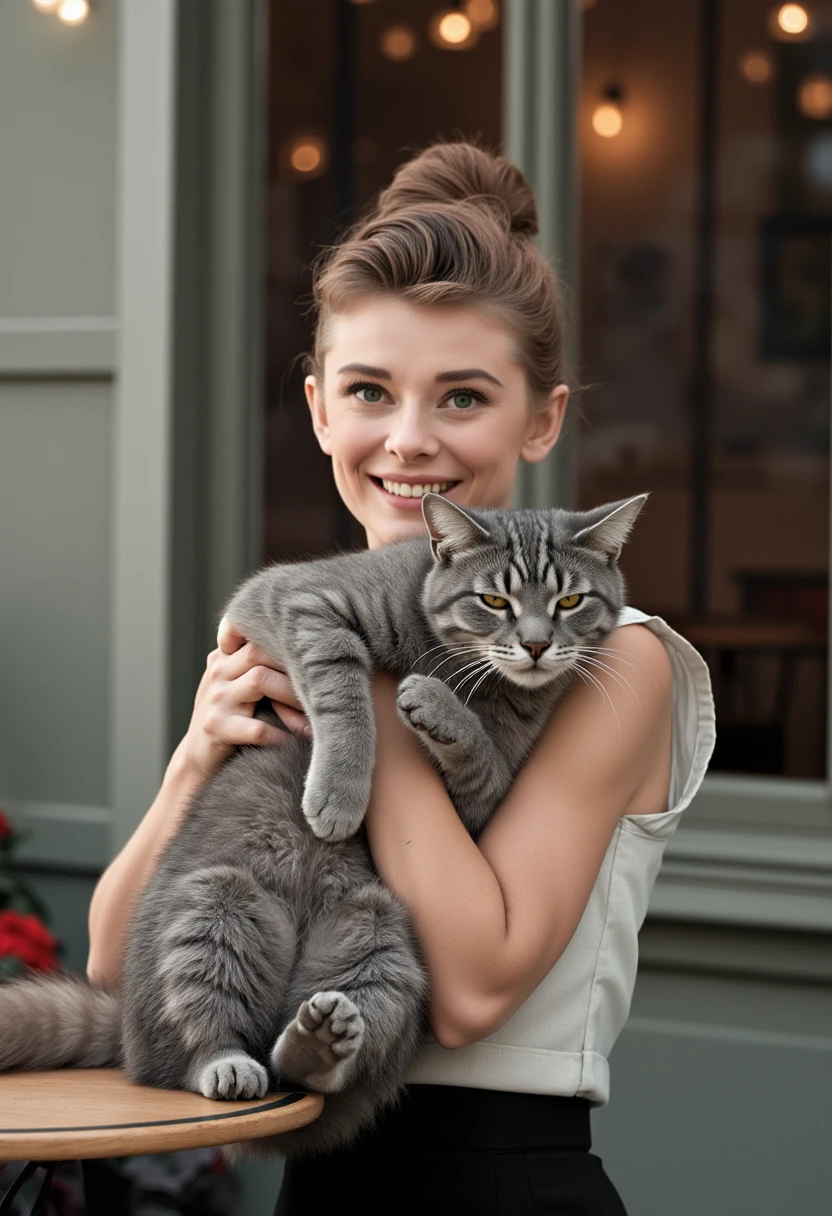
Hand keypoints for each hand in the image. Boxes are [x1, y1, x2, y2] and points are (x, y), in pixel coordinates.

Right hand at [179, 616, 309, 782]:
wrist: (198, 757)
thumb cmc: (232, 718)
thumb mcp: (238, 684)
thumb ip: (259, 664)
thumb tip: (315, 653)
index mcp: (224, 657)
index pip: (256, 633)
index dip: (287, 640)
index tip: (315, 651)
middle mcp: (218, 671)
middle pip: (261, 651)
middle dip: (295, 667)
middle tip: (325, 682)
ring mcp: (215, 698)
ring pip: (260, 680)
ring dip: (292, 696)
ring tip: (313, 713)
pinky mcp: (216, 727)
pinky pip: (257, 727)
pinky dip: (280, 734)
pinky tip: (294, 739)